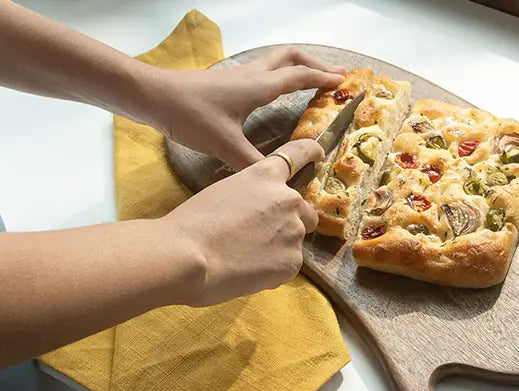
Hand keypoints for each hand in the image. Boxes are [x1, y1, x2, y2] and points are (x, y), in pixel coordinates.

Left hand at [145, 47, 343, 169]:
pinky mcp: (226, 83)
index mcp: (259, 87)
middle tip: (331, 76)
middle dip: (313, 63)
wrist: (151, 96)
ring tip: (309, 81)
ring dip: (296, 67)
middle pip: (290, 57)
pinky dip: (277, 77)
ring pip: (275, 62)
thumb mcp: (224, 145)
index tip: (345, 82)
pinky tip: (273, 95)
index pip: (300, 77)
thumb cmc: (189, 115)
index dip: (324, 79)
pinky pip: (262, 73)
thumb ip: (253, 165)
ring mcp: (238, 77)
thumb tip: (279, 183)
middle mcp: (252, 76)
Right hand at [162, 139, 322, 305]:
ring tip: (245, 258)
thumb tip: (258, 217)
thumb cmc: (191, 225)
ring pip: (294, 241)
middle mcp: (288, 200)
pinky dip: (272, 271)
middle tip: (261, 237)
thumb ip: (251, 198)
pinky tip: (246, 272)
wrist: (185, 258)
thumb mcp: (223, 193)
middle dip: (291, 223)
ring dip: (278, 248)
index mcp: (266, 176)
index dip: (310, 153)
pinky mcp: (293, 262)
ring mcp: (293, 232)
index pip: (298, 154)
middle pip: (305, 211)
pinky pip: (287, 266)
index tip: (319, 154)